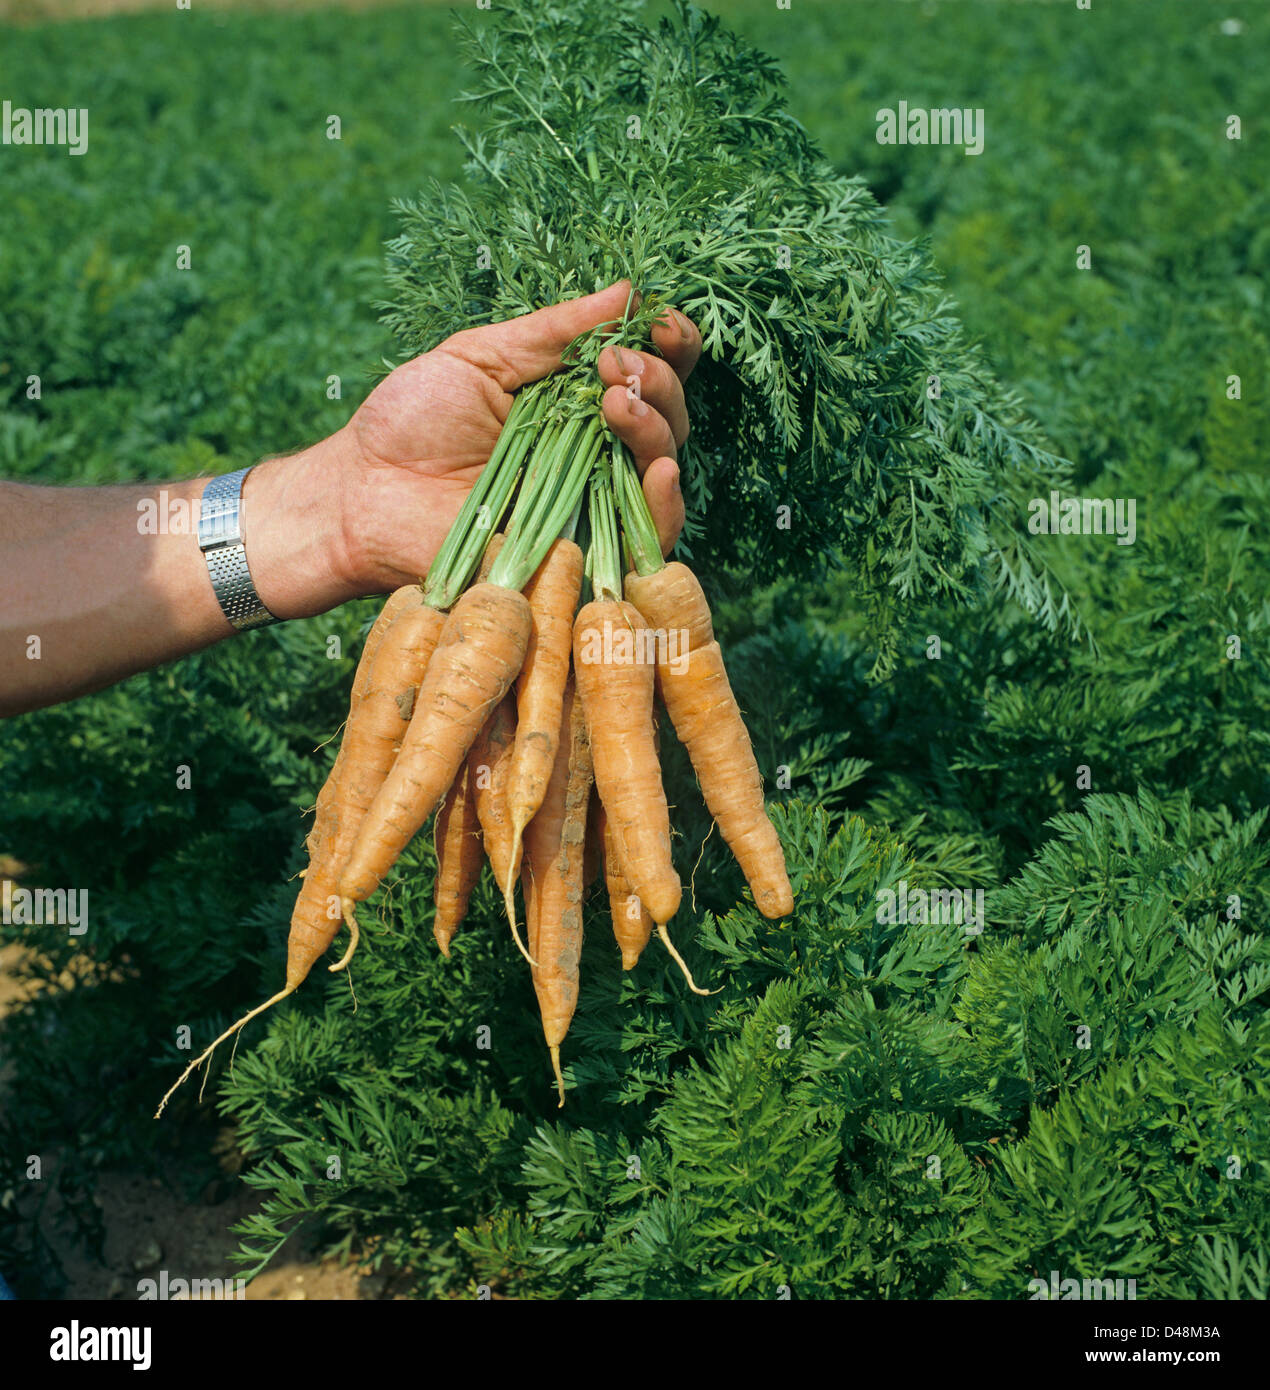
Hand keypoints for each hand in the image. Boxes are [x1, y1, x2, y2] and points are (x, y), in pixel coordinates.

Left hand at [335, 280, 700, 594]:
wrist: (363, 498)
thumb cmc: (410, 424)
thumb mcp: (481, 357)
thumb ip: (554, 332)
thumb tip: (630, 290)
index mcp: (573, 400)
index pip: (647, 371)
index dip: (670, 345)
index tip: (660, 320)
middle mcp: (594, 451)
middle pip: (667, 416)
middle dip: (658, 381)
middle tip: (615, 366)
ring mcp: (592, 503)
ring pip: (662, 468)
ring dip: (656, 427)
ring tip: (617, 401)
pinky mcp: (583, 553)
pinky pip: (647, 538)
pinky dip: (666, 503)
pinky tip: (660, 469)